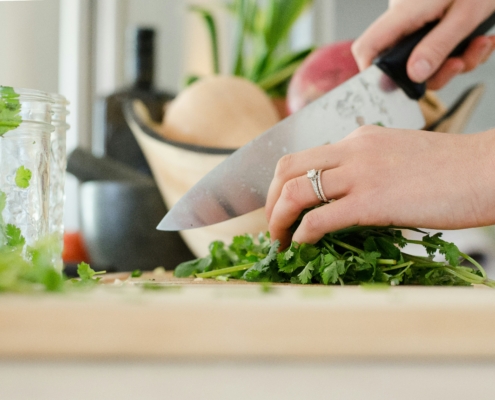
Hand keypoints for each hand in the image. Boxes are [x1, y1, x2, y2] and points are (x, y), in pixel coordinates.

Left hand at [265, 126, 494, 248]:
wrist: (489, 170)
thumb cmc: (451, 170)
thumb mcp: (399, 157)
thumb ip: (368, 170)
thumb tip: (345, 198)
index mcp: (358, 138)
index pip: (304, 156)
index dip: (283, 184)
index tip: (282, 206)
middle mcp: (353, 149)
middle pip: (287, 168)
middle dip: (269, 199)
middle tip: (272, 224)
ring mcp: (361, 173)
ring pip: (295, 191)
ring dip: (278, 219)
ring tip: (278, 241)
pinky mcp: (373, 201)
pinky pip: (320, 218)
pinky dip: (302, 234)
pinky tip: (302, 245)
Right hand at [352, 0, 494, 89]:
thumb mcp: (465, 14)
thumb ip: (438, 46)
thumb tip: (415, 75)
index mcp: (403, 14)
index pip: (367, 47)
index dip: (370, 73)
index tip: (391, 89)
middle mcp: (405, 20)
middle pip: (402, 64)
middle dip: (437, 72)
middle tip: (460, 63)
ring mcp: (418, 23)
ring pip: (426, 61)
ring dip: (457, 61)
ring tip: (480, 44)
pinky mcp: (433, 24)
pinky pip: (439, 50)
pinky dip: (463, 51)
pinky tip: (481, 39)